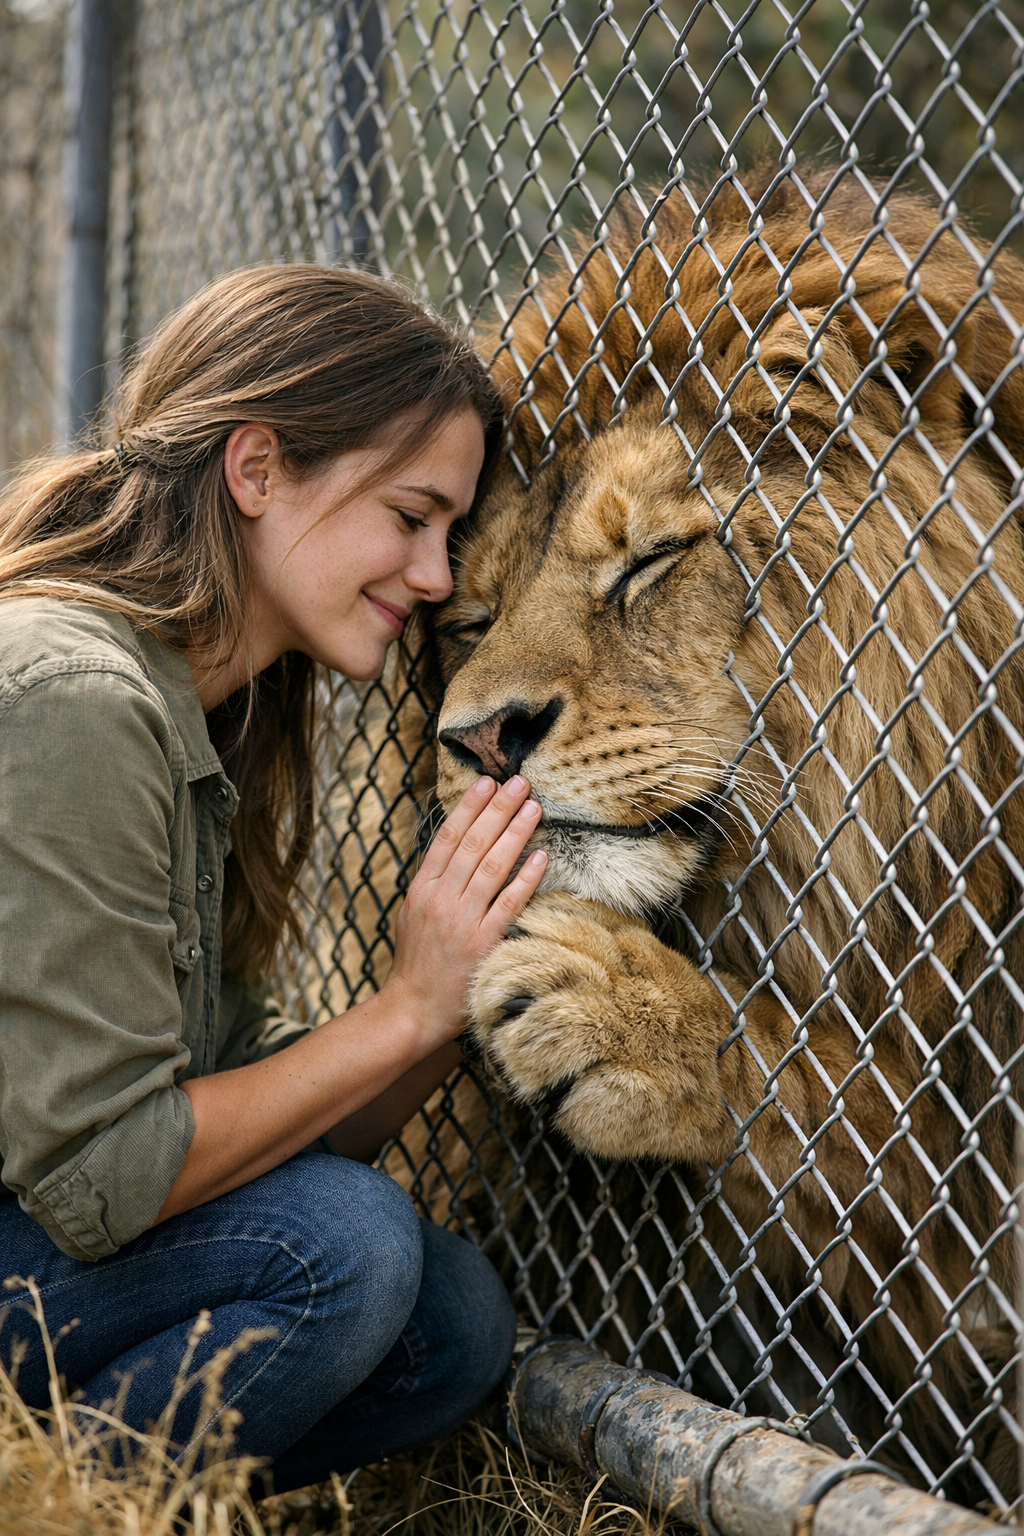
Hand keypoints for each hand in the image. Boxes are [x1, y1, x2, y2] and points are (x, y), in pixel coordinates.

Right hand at [383, 775, 546, 1046]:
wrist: (412, 1008)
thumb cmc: (415, 961)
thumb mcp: (412, 913)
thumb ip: (434, 882)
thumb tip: (455, 848)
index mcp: (422, 889)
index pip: (448, 838)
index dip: (469, 807)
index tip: (487, 782)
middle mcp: (441, 900)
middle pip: (472, 844)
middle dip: (497, 809)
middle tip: (519, 783)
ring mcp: (461, 921)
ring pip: (491, 867)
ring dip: (514, 834)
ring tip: (533, 807)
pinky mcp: (481, 944)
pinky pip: (507, 905)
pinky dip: (524, 880)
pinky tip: (540, 858)